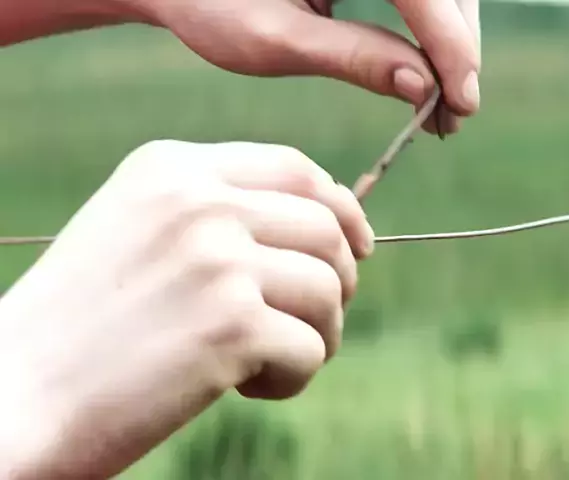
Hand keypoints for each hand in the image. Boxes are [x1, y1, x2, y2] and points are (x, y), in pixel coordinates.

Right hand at [0, 140, 372, 477]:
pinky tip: (248, 387)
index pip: (295, 168)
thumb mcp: (144, 231)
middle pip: (325, 226)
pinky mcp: (231, 324)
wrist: (18, 394)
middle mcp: (199, 202)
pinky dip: (294, 376)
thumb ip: (222, 213)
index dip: (341, 207)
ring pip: (328, 289)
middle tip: (317, 320)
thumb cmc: (86, 322)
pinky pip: (310, 348)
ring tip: (272, 360)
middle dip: (340, 278)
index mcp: (175, 168)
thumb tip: (327, 221)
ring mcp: (217, 259)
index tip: (356, 247)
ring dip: (319, 333)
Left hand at [130, 0, 480, 136]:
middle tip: (454, 113)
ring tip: (441, 101)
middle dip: (458, 48)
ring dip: (451, 40)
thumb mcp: (276, 40)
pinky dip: (432, 26)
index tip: (461, 104)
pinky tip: (426, 67)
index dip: (450, 48)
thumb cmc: (210, 4)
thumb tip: (423, 88)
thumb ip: (353, 58)